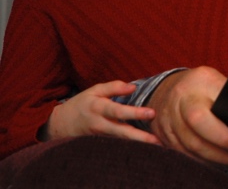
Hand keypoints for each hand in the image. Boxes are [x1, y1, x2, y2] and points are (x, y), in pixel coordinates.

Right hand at [42, 80, 159, 144]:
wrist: (62, 124)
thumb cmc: (82, 104)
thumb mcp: (94, 90)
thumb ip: (114, 87)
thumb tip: (133, 87)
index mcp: (98, 108)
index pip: (118, 111)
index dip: (134, 113)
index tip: (151, 113)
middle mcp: (100, 124)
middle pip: (121, 132)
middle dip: (139, 136)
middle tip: (156, 139)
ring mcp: (101, 136)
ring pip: (121, 141)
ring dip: (139, 145)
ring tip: (158, 145)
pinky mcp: (103, 142)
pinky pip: (119, 144)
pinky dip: (132, 146)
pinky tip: (148, 148)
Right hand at [146, 66, 227, 167]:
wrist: (171, 86)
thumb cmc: (202, 84)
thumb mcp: (216, 81)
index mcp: (193, 88)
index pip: (203, 118)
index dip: (222, 137)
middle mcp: (176, 105)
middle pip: (194, 139)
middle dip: (220, 153)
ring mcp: (166, 122)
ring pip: (188, 150)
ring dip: (213, 161)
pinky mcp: (162, 136)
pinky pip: (182, 154)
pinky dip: (201, 160)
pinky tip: (216, 162)